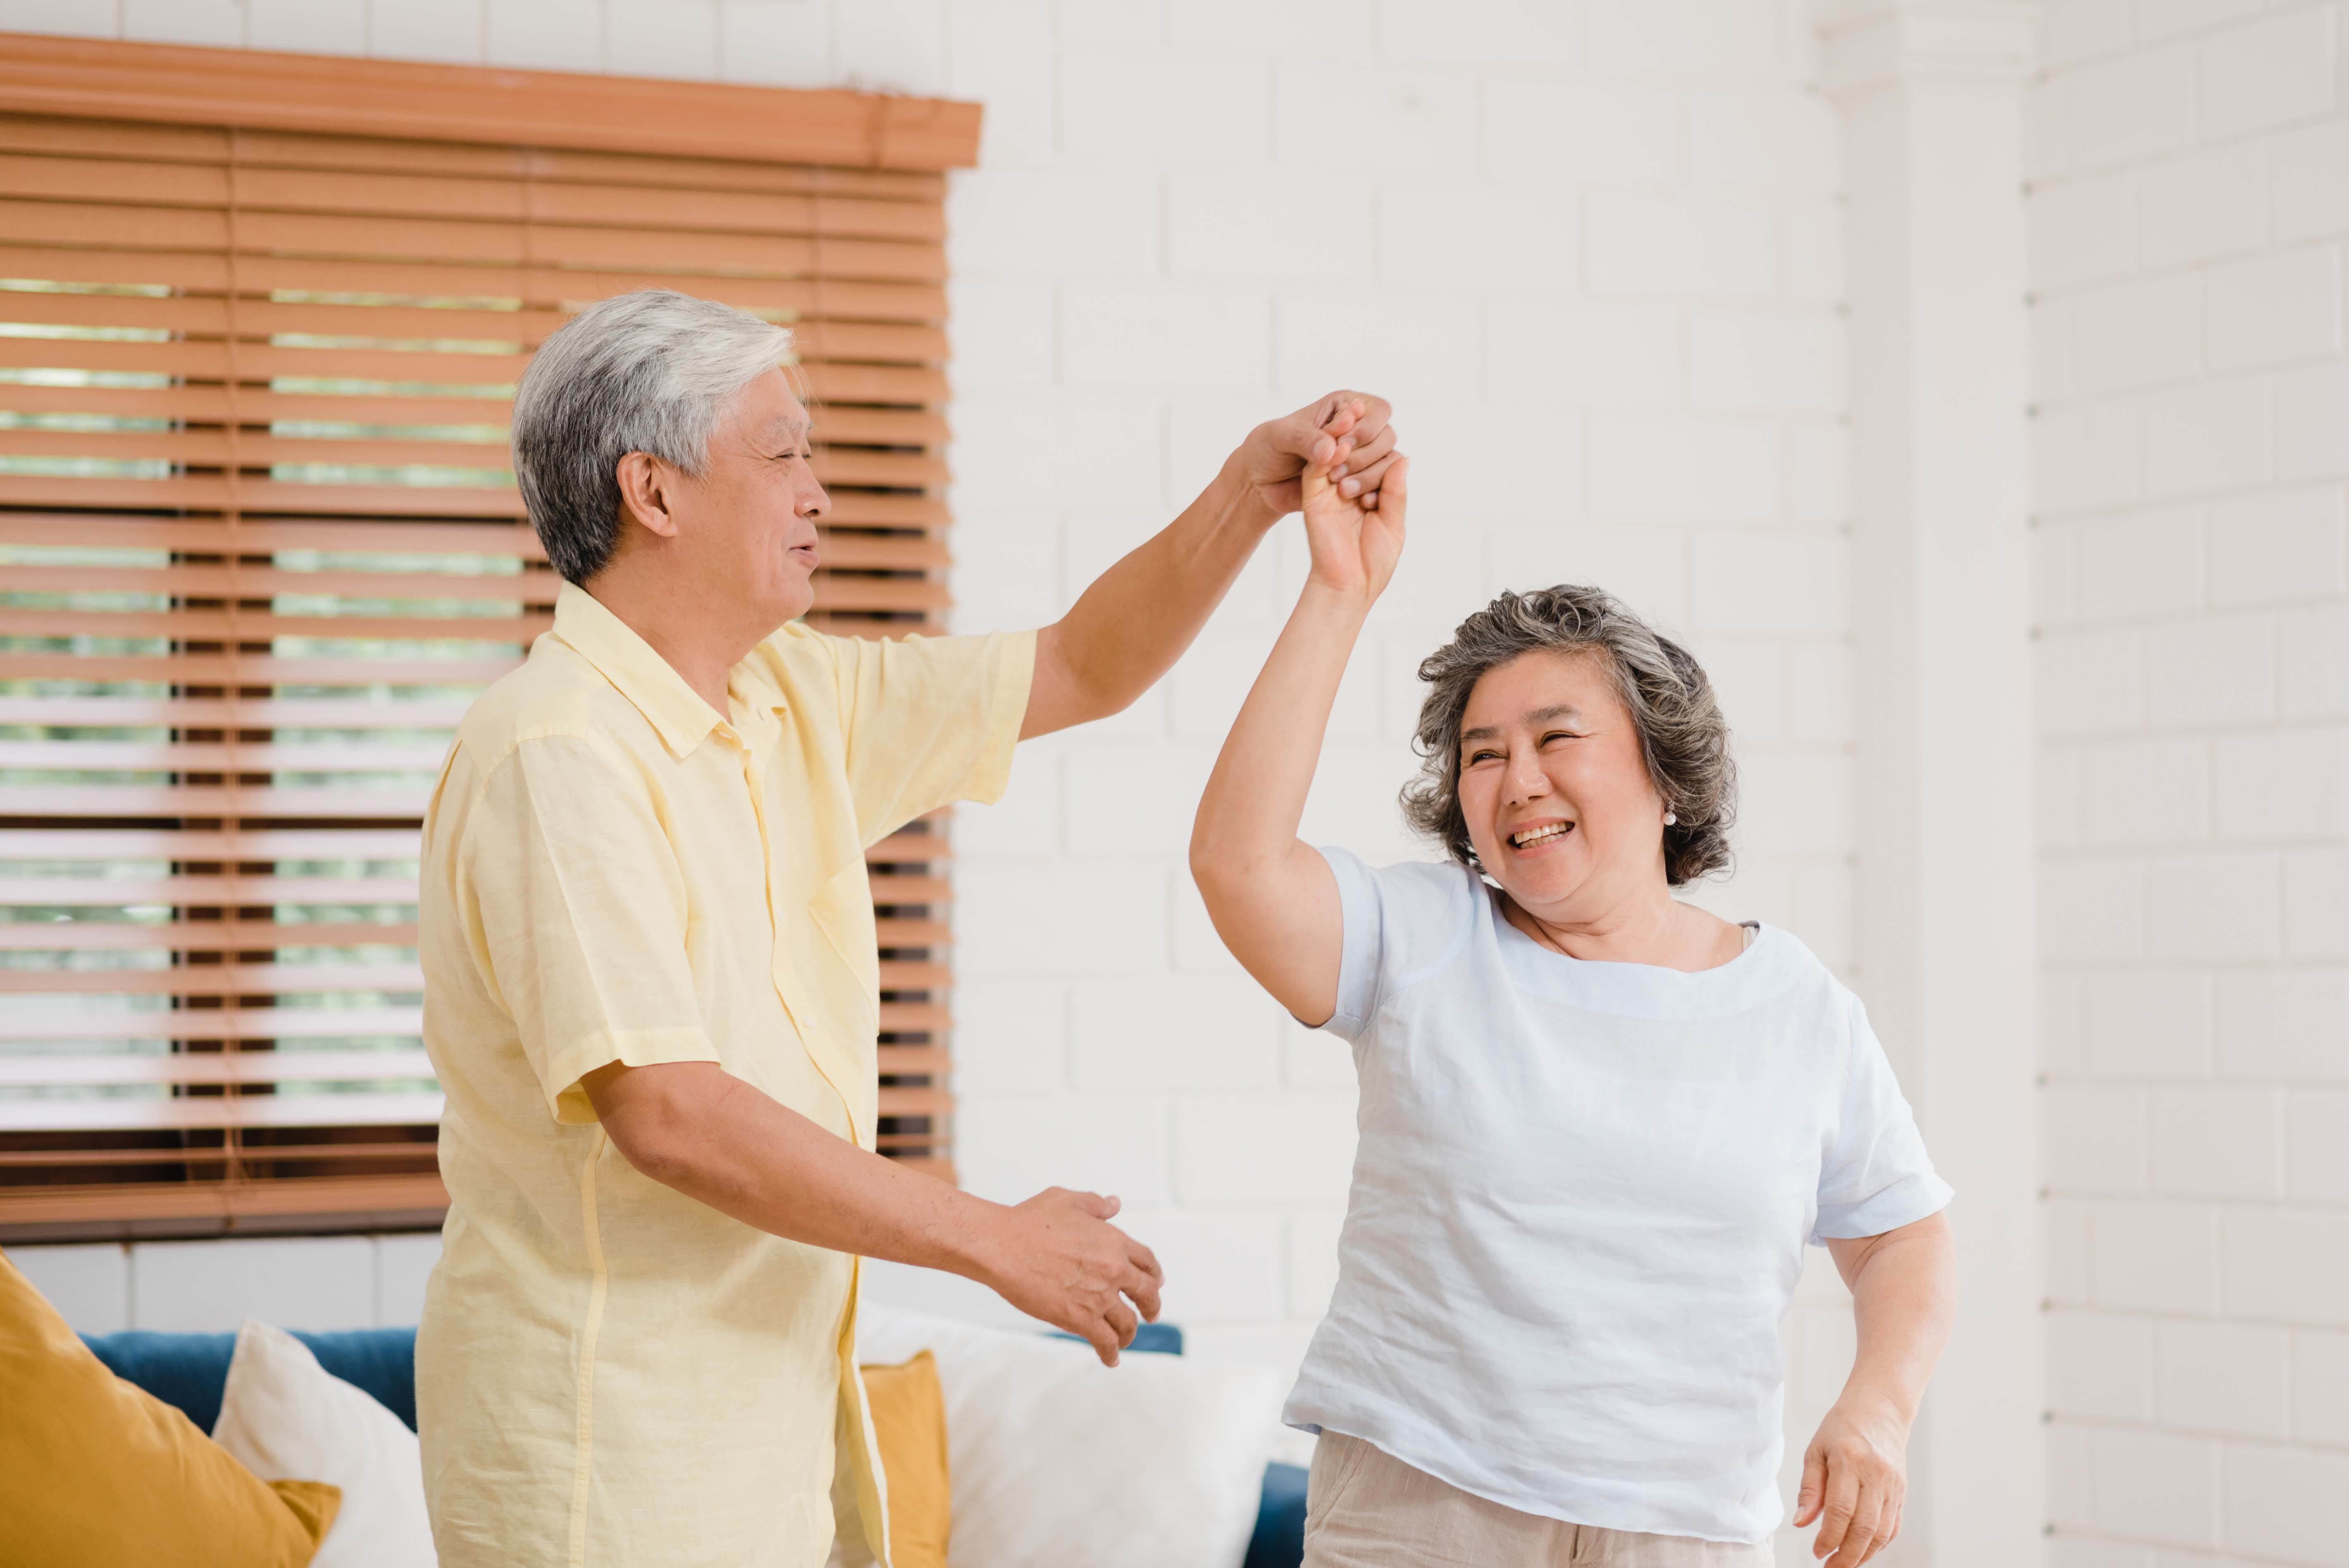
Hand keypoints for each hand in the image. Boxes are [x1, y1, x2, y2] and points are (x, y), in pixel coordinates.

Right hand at [975, 1187, 1163, 1365]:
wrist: (1004, 1247)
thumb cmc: (1029, 1221)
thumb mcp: (1068, 1201)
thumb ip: (1096, 1205)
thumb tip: (1115, 1205)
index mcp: (1114, 1241)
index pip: (1147, 1261)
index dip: (1154, 1274)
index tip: (1155, 1282)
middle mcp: (1114, 1270)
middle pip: (1146, 1293)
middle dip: (1151, 1306)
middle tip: (1151, 1314)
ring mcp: (1099, 1297)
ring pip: (1127, 1322)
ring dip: (1129, 1332)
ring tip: (1126, 1338)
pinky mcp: (1080, 1319)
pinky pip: (1105, 1341)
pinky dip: (1110, 1352)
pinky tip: (1110, 1358)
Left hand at [1227, 392, 1399, 518]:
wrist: (1260, 482)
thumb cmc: (1267, 449)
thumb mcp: (1279, 437)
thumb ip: (1306, 439)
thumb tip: (1334, 449)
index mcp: (1342, 406)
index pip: (1378, 410)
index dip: (1365, 428)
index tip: (1341, 445)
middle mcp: (1357, 429)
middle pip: (1387, 436)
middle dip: (1364, 454)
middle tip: (1335, 469)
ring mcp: (1359, 457)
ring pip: (1387, 461)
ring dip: (1366, 473)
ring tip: (1336, 482)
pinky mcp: (1356, 481)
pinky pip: (1377, 485)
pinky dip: (1368, 490)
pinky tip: (1348, 495)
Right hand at [1300, 432, 1406, 602]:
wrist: (1348, 584)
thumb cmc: (1373, 561)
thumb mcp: (1394, 524)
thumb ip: (1396, 492)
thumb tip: (1405, 458)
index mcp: (1376, 492)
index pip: (1386, 459)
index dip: (1386, 465)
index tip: (1376, 503)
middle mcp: (1354, 486)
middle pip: (1364, 451)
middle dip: (1367, 461)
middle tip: (1364, 499)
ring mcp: (1332, 489)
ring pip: (1341, 452)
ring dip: (1350, 456)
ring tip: (1351, 488)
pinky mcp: (1313, 494)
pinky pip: (1317, 466)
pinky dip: (1327, 454)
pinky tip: (1339, 455)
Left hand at [1793, 1397, 1909, 1567]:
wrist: (1879, 1410)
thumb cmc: (1841, 1429)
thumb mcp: (1816, 1451)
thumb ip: (1809, 1489)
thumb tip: (1800, 1523)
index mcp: (1849, 1460)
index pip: (1841, 1511)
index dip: (1829, 1538)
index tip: (1817, 1552)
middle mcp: (1876, 1474)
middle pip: (1865, 1528)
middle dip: (1847, 1555)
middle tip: (1830, 1567)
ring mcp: (1893, 1485)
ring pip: (1882, 1532)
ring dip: (1863, 1555)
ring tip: (1844, 1563)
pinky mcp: (1902, 1492)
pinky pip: (1893, 1527)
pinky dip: (1878, 1544)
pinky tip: (1862, 1551)